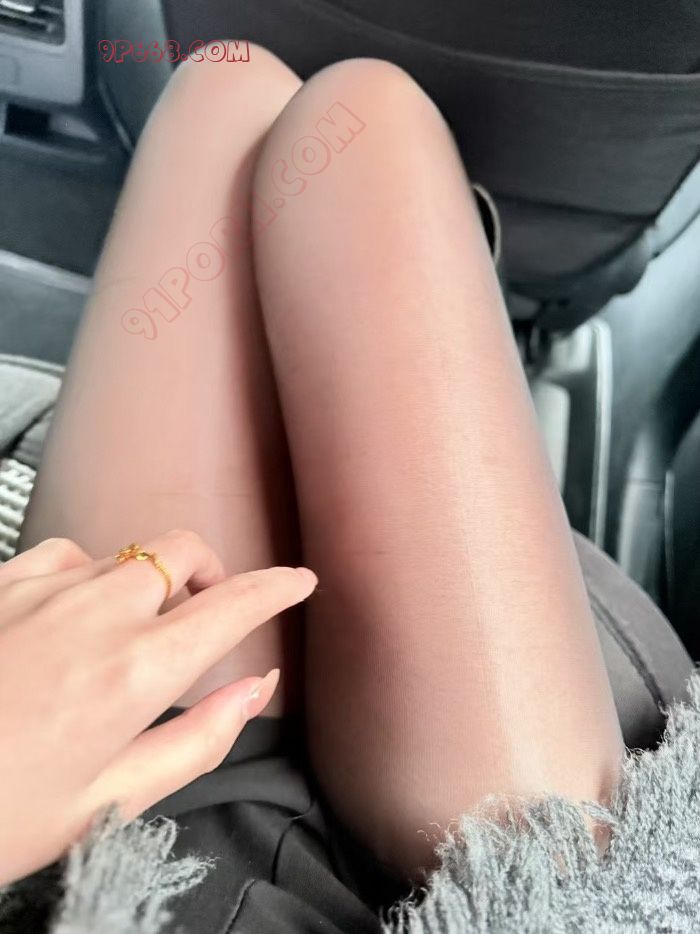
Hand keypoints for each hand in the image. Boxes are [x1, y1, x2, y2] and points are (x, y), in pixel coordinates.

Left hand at [0, 531, 316, 885]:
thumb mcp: (110, 799)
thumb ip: (200, 737)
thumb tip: (256, 688)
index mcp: (135, 672)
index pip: (233, 606)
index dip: (276, 588)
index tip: (299, 581)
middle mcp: (96, 614)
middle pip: (183, 553)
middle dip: (212, 575)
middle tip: (208, 614)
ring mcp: (42, 589)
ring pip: (127, 554)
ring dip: (147, 582)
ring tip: (129, 634)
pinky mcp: (0, 582)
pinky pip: (68, 555)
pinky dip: (88, 576)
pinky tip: (72, 615)